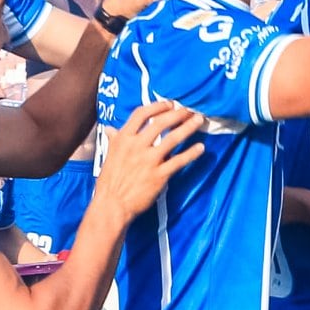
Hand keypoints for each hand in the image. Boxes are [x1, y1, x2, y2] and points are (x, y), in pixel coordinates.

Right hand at [95, 101, 204, 219]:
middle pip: (161, 123)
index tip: (169, 104)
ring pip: (173, 138)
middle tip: (189, 110)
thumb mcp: (108, 156)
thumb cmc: (109, 181)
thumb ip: (114, 141)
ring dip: (188, 127)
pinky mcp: (159, 175)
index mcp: (123, 139)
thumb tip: (109, 129)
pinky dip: (191, 153)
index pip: (141, 114)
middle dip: (178, 114)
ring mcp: (149, 160)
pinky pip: (179, 161)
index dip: (157, 106)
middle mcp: (136, 146)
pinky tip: (200, 147)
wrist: (112, 205)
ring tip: (199, 120)